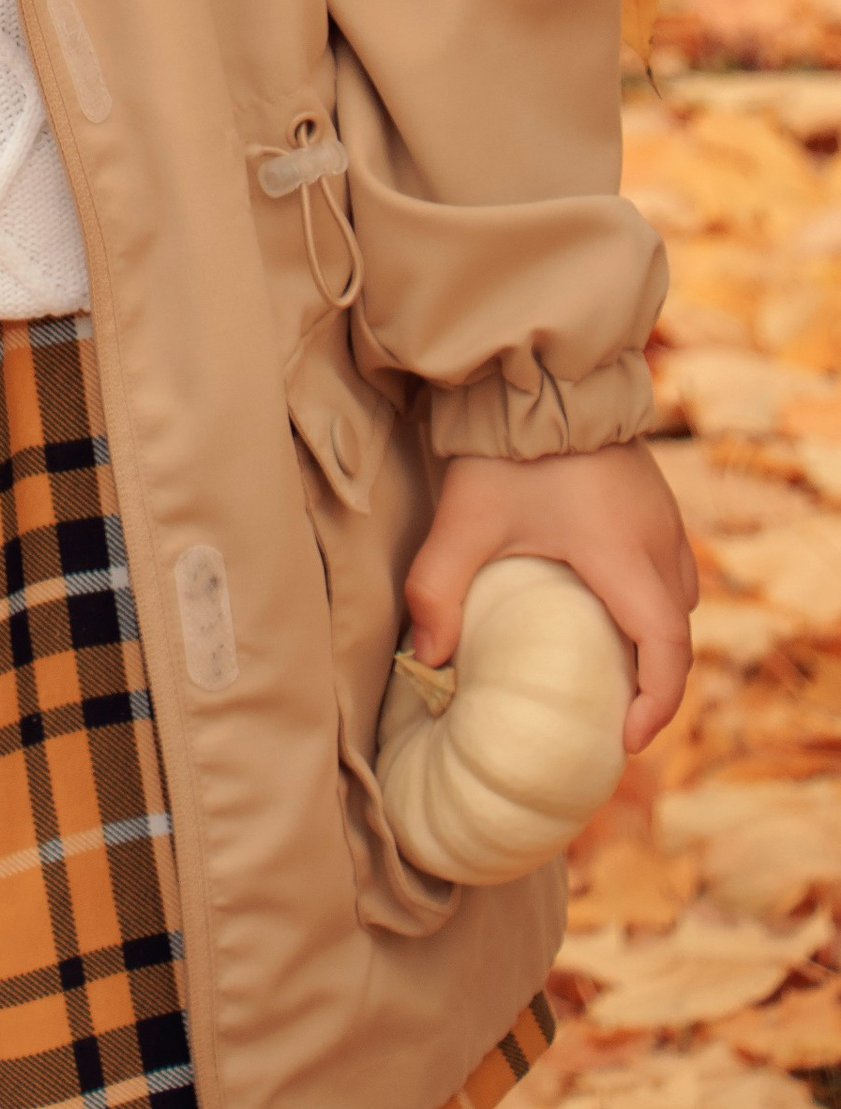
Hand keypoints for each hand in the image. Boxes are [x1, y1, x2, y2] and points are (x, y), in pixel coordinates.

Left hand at [403, 445, 697, 753]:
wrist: (537, 369)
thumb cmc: (506, 447)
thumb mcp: (464, 519)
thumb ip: (437, 590)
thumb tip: (428, 661)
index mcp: (623, 554)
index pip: (666, 647)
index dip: (657, 703)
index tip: (625, 739)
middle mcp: (657, 538)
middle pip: (677, 629)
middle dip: (654, 679)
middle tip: (613, 713)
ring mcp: (661, 514)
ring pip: (680, 595)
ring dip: (655, 635)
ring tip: (611, 662)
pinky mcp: (652, 494)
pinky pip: (670, 563)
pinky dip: (652, 597)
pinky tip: (607, 600)